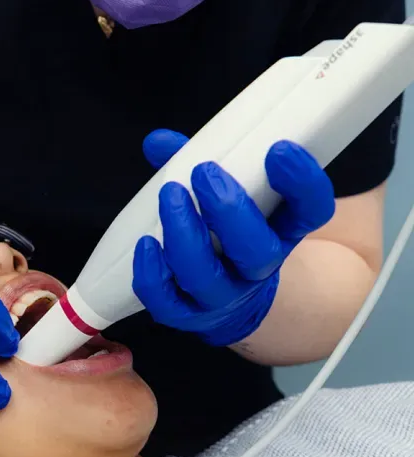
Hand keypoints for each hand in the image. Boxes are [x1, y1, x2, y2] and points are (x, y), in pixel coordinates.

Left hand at [133, 129, 335, 346]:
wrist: (231, 297)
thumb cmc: (226, 232)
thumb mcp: (229, 195)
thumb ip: (196, 162)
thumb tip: (159, 141)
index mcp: (283, 231)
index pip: (312, 211)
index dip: (303, 183)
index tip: (279, 148)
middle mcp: (258, 269)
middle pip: (256, 251)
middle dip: (229, 210)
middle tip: (204, 172)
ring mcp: (223, 296)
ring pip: (207, 277)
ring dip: (185, 236)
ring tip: (170, 195)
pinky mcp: (187, 315)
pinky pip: (168, 303)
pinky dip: (153, 274)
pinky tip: (145, 243)